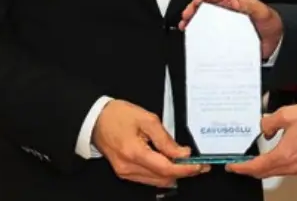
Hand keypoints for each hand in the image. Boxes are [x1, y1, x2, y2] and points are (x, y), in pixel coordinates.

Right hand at [92, 99, 208, 187]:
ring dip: (174, 174)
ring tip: (187, 164)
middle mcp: (129, 167)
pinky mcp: (124, 172)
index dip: (186, 169)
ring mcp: (125, 172)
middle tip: (200, 165)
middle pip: (164, 178)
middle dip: (184, 173)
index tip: (200, 166)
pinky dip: (162, 174)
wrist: (95, 119)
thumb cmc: (118, 115)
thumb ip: (166, 139)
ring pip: (157, 181)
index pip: (167, 169)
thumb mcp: (147, 119)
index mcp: (135, 152)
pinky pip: (148, 179)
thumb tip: (182, 154)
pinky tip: (170, 164)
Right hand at [179, 0, 282, 59]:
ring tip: (186, 25)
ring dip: (193, 20)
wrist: (275, 40)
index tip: (197, 2)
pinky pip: (207, 30)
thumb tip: (235, 3)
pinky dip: (199, 32)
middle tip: (187, 15)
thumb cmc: (269, 22)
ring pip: (202, 17)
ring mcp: (222, 19)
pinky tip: (194, 34)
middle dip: (193, 8)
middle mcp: (225, 6)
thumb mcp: (261, 11)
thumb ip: (249, 6)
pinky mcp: (222, 32)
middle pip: (203, 4)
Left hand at [227, 103, 296, 177]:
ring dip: (265, 168)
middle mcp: (292, 166)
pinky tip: (278, 156)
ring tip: (257, 160)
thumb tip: (264, 127)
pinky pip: (289, 170)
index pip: (256, 167)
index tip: (233, 166)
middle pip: (265, 173)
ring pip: (277, 172)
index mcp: (283, 155)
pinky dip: (279, 165)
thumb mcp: (286, 114)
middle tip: (241, 164)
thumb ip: (269, 121)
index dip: (241, 167)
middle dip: (251, 169)